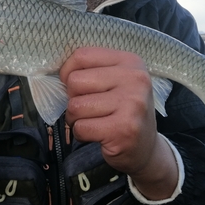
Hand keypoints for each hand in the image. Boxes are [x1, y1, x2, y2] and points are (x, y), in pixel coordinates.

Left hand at [60, 47, 177, 200]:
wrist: (147, 148)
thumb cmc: (123, 110)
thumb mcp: (116, 81)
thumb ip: (92, 70)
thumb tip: (57, 72)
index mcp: (130, 62)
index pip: (82, 56)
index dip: (68, 72)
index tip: (76, 86)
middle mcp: (135, 80)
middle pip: (75, 81)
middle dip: (73, 99)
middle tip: (89, 108)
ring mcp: (131, 105)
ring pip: (75, 106)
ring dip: (76, 119)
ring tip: (94, 121)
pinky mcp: (123, 130)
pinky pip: (81, 128)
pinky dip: (81, 134)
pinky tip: (98, 134)